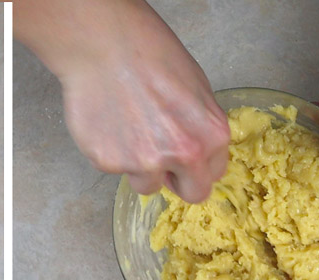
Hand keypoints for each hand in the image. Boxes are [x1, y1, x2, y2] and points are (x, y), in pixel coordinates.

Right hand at [52, 2, 228, 201]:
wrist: (106, 46)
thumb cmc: (152, 56)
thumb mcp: (197, 89)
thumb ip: (201, 129)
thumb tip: (199, 155)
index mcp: (211, 136)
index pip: (212, 176)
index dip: (198, 167)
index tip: (185, 159)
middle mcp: (181, 154)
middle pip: (191, 194)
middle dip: (179, 180)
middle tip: (161, 158)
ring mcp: (143, 162)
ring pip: (147, 184)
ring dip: (140, 167)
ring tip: (129, 130)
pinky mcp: (109, 162)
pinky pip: (115, 169)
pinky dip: (112, 151)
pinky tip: (110, 123)